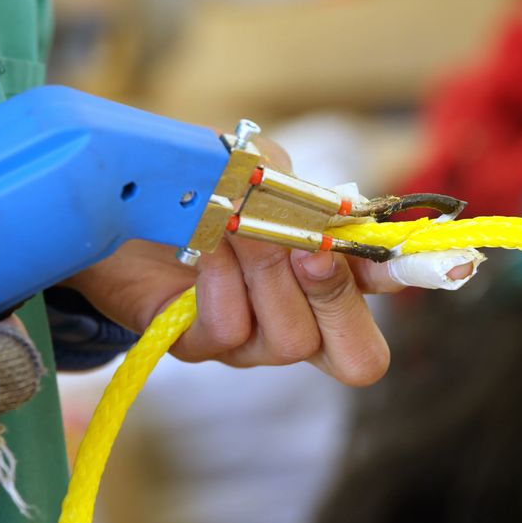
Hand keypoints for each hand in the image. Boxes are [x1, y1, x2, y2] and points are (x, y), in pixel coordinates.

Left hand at [66, 141, 472, 386]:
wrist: (115, 201)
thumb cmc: (196, 182)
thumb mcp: (254, 165)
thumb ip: (298, 186)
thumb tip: (336, 213)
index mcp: (328, 271)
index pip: (387, 291)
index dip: (406, 276)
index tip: (394, 250)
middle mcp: (299, 318)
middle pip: (359, 357)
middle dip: (337, 299)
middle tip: (309, 250)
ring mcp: (250, 341)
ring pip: (291, 341)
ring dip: (266, 272)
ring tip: (234, 226)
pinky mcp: (196, 346)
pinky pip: (229, 334)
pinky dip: (220, 284)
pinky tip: (202, 250)